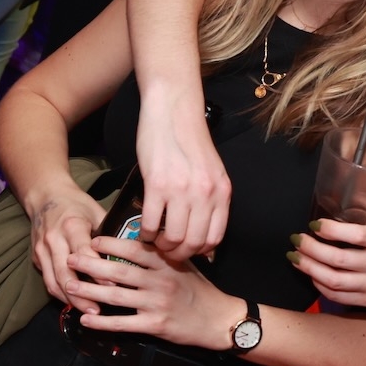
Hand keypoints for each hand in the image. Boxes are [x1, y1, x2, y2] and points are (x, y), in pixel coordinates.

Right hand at [29, 184, 108, 310]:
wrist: (45, 197)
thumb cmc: (77, 204)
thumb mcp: (96, 210)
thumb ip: (110, 232)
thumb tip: (134, 252)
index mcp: (72, 225)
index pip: (83, 252)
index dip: (97, 271)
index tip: (112, 285)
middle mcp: (54, 239)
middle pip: (65, 272)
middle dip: (81, 294)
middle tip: (98, 309)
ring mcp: (42, 250)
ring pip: (53, 281)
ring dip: (70, 300)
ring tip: (89, 312)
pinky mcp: (37, 258)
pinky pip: (48, 280)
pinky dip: (61, 294)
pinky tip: (75, 304)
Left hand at [64, 234, 234, 348]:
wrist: (218, 319)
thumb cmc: (200, 291)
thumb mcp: (185, 266)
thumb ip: (163, 256)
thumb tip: (136, 244)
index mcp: (167, 263)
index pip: (135, 249)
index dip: (111, 245)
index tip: (93, 241)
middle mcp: (160, 281)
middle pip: (119, 271)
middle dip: (91, 265)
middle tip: (71, 260)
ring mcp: (157, 303)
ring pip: (116, 296)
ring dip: (90, 291)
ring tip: (70, 287)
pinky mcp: (155, 324)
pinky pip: (123, 323)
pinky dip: (102, 321)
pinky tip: (87, 319)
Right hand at [134, 85, 230, 260]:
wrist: (174, 111)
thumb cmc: (190, 140)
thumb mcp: (211, 171)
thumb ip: (210, 197)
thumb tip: (202, 227)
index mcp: (222, 191)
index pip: (215, 238)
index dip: (199, 252)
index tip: (188, 252)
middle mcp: (205, 194)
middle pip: (194, 243)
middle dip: (178, 254)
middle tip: (167, 251)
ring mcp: (181, 190)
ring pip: (172, 238)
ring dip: (161, 246)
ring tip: (155, 240)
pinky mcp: (157, 184)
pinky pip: (150, 222)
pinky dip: (145, 232)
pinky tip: (143, 229)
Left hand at [292, 218, 365, 311]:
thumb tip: (351, 206)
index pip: (357, 235)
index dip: (331, 230)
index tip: (316, 224)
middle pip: (338, 260)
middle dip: (311, 249)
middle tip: (298, 239)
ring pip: (333, 280)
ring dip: (309, 268)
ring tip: (297, 257)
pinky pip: (338, 296)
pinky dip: (321, 285)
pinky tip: (313, 275)